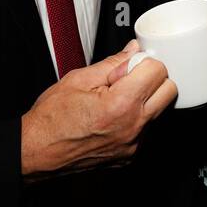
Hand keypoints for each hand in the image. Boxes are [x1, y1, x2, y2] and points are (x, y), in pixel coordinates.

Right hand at [20, 40, 176, 175]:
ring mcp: (133, 144)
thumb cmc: (50, 120)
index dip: (144, 62)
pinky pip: (145, 129)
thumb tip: (134, 51)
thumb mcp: (78, 79)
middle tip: (130, 78)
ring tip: (116, 98)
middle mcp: (132, 127)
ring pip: (159, 111)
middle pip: (169, 91)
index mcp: (121, 105)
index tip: (131, 64)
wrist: (36, 152)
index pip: (158, 71)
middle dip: (154, 79)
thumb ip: (113, 63)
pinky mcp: (129, 155)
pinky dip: (136, 119)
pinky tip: (113, 116)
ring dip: (146, 99)